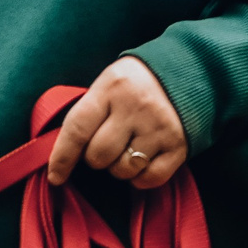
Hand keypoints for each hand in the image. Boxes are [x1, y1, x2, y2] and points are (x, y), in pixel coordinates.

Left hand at [45, 57, 189, 188]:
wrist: (192, 68)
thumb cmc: (138, 82)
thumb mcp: (109, 83)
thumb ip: (88, 112)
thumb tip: (61, 154)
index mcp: (111, 88)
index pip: (77, 129)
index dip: (61, 158)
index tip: (55, 177)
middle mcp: (136, 107)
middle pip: (98, 157)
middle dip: (96, 158)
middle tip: (108, 143)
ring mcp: (160, 127)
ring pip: (123, 171)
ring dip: (120, 167)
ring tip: (129, 146)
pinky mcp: (179, 145)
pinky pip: (149, 179)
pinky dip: (141, 177)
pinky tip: (144, 159)